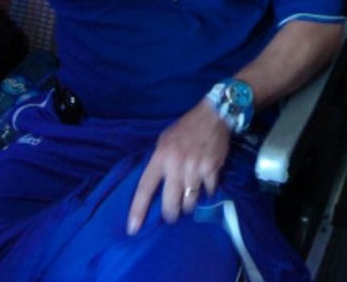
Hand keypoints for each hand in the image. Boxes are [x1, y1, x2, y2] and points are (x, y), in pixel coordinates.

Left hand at [127, 99, 229, 233]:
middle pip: (170, 202)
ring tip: (188, 203)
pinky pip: (208, 191)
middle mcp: (176, 166)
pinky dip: (206, 193)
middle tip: (171, 216)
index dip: (138, 210)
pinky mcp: (212, 169)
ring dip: (188, 206)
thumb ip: (159, 160)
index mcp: (160, 158)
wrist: (213, 116)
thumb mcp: (164, 140)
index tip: (132, 229)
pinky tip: (205, 188)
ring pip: (190, 201)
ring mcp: (195, 168)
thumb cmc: (186, 128)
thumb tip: (155, 182)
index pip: (145, 188)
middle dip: (170, 214)